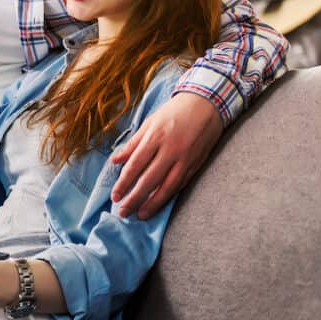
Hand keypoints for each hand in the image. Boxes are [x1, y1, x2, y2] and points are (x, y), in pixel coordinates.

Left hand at [110, 92, 222, 218]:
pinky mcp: (196, 164)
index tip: (115, 197)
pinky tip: (159, 205)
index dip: (124, 183)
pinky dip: (169, 196)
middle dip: (134, 198)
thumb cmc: (173, 112)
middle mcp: (170, 150)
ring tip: (140, 215)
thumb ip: (132, 144)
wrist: (205, 105)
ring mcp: (185, 158)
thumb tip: (114, 160)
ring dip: (152, 203)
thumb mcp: (149, 123)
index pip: (135, 165)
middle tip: (123, 212)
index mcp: (154, 137)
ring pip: (167, 187)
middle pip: (149, 180)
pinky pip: (180, 184)